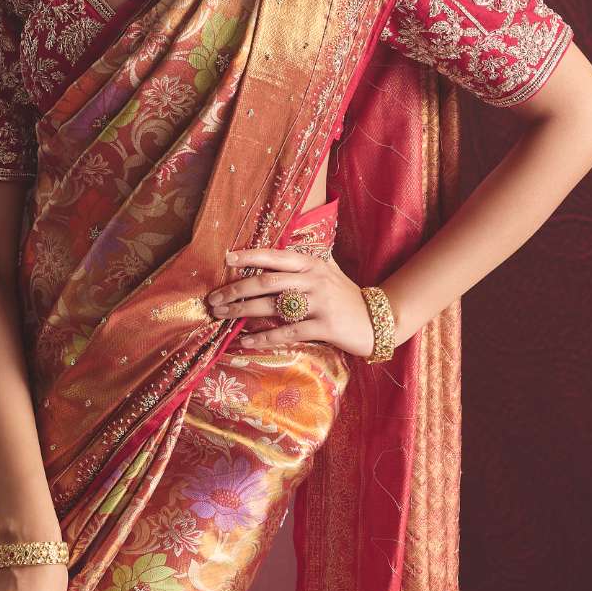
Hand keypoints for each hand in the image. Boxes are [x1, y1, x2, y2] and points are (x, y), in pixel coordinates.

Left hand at [206, 246, 382, 356]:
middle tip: (213, 299)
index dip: (249, 256)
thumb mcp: (328, 272)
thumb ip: (305, 261)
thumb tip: (278, 249)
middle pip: (266, 282)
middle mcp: (314, 280)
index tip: (226, 259)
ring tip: (221, 316)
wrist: (378, 320)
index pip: (275, 256)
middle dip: (235, 290)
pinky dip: (263, 338)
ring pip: (272, 307)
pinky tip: (245, 341)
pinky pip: (287, 332)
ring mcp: (319, 304)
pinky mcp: (324, 327)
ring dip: (242, 312)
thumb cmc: (346, 297)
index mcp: (312, 264)